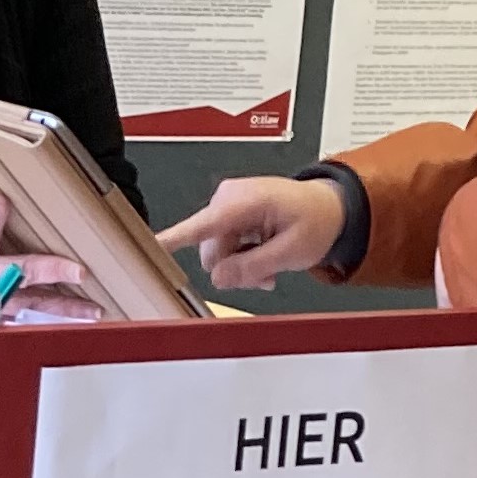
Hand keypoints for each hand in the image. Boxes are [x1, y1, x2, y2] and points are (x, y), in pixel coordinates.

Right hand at [0, 194, 96, 315]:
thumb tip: (2, 201)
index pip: (33, 270)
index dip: (58, 270)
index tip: (81, 271)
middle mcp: (1, 299)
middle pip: (43, 303)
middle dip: (71, 307)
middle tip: (96, 309)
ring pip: (34, 317)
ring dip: (59, 318)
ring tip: (83, 318)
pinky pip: (18, 325)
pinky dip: (35, 324)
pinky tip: (46, 326)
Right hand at [158, 177, 346, 291]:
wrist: (327, 208)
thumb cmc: (316, 219)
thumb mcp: (292, 251)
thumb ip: (253, 266)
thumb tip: (219, 278)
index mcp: (244, 201)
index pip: (202, 225)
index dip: (173, 239)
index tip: (149, 247)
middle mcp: (227, 199)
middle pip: (210, 251)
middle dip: (234, 270)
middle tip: (265, 276)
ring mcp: (224, 207)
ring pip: (215, 254)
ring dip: (240, 267)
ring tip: (268, 269)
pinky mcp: (226, 216)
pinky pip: (221, 247)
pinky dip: (240, 259)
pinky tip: (261, 261)